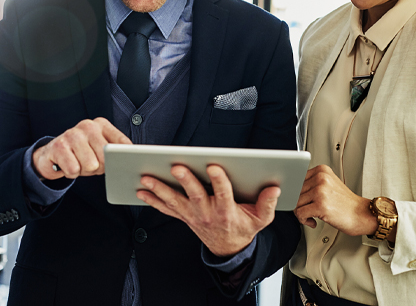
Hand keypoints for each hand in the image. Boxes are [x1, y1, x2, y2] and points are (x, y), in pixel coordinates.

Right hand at [32, 118, 131, 179]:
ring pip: (90, 165)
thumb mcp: (99, 148)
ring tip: (77, 163)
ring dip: (84, 170)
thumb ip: (114, 151)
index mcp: (101, 125)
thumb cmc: (81, 153)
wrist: (52, 154)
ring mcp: (72, 134)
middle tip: (89, 163)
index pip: (121, 143)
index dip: (120, 159)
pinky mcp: (59, 146)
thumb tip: (128, 161)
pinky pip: (74, 170)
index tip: (119, 164)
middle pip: (106, 157)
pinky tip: (67, 164)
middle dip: (99, 167)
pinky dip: (71, 173)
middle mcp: (88, 126)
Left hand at [137, 164, 278, 256]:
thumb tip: (274, 188)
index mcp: (227, 211)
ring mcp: (192, 216)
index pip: (223, 194)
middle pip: (195, 195)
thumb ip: (267, 204)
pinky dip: (152, 200)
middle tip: (177, 167)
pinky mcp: (183, 216)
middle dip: (186, 180)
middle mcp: (207, 213)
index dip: (219, 181)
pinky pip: (165, 208)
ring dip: (160, 189)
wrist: (228, 249)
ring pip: (175, 201)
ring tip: (147, 177)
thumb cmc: (243, 227)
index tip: (214, 166)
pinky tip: (141, 190)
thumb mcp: (260, 219)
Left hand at [293, 164, 376, 236]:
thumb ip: (312, 184)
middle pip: (295, 192)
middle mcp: (321, 178)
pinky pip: (300, 214)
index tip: (304, 201)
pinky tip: (313, 221)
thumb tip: (292, 191)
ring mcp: (320, 191)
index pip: (297, 180)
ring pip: (296, 203)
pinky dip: (304, 221)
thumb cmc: (346, 203)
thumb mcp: (329, 185)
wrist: (362, 215)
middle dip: (300, 204)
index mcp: (321, 170)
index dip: (298, 193)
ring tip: (313, 216)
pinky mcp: (320, 205)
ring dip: (301, 213)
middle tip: (310, 210)